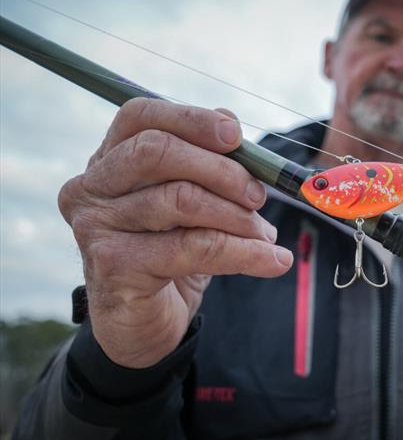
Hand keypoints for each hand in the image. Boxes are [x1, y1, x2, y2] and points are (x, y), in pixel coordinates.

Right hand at [58, 98, 293, 368]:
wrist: (143, 323)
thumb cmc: (169, 253)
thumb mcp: (191, 204)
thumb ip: (205, 162)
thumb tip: (230, 121)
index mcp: (108, 159)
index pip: (140, 117)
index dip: (191, 119)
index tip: (236, 136)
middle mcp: (91, 187)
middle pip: (157, 152)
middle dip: (222, 169)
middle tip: (259, 195)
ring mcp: (96, 226)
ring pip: (181, 200)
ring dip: (238, 217)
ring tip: (264, 235)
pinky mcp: (115, 264)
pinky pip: (194, 247)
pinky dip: (245, 252)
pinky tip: (274, 260)